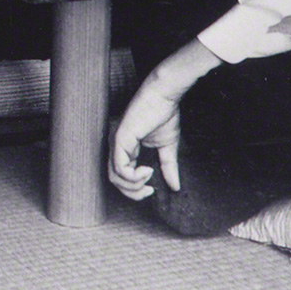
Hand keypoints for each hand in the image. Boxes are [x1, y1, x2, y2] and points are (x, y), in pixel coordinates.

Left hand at [108, 78, 183, 200]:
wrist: (164, 96)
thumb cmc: (163, 115)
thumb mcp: (167, 147)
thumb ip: (168, 167)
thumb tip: (175, 186)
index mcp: (125, 148)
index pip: (120, 177)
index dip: (134, 190)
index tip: (151, 190)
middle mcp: (117, 146)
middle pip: (115, 181)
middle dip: (133, 192)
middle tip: (148, 190)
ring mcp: (117, 142)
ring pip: (115, 177)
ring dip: (134, 185)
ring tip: (149, 175)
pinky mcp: (120, 138)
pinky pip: (120, 167)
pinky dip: (133, 176)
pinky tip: (146, 169)